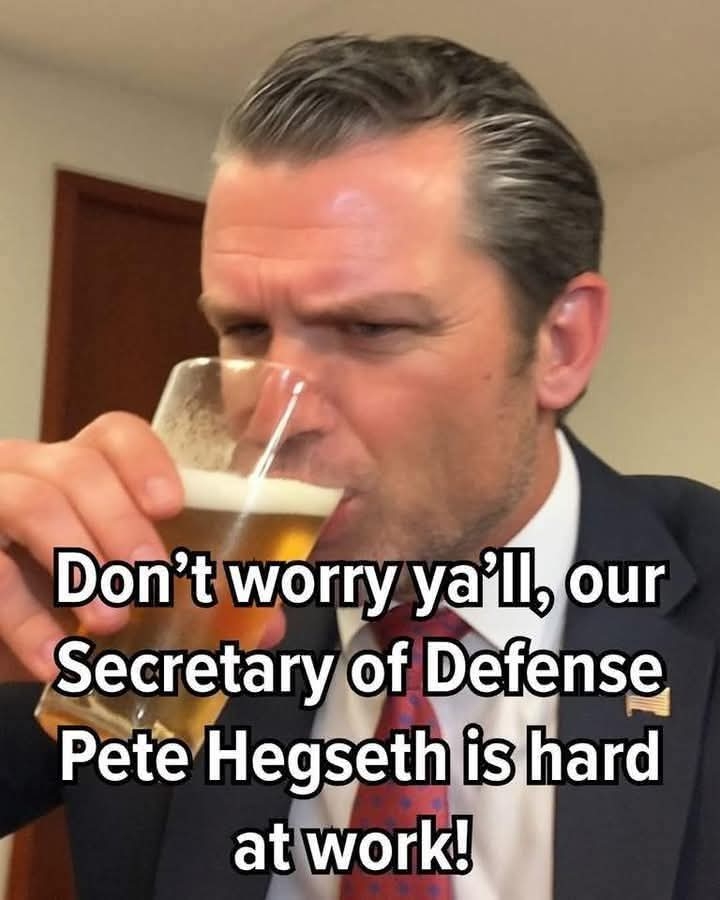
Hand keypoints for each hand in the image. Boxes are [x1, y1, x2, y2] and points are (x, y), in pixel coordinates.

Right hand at [0, 413, 182, 680]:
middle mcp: (32, 472)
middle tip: (152, 578)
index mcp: (83, 470)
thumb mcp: (118, 590)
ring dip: (78, 560)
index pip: (115, 433)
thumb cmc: (57, 593)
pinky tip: (57, 659)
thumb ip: (190, 598)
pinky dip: (24, 619)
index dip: (144, 461)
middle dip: (121, 522)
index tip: (173, 506)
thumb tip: (266, 626)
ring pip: (30, 501)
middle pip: (78, 466)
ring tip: (111, 618)